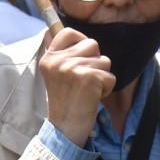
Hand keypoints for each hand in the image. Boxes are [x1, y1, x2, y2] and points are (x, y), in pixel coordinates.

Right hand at [38, 27, 113, 146]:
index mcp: (48, 58)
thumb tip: (52, 30)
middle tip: (82, 81)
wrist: (65, 128)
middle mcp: (58, 61)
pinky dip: (107, 88)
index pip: (68, 32)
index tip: (80, 58)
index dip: (81, 41)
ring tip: (87, 90)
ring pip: (104, 60)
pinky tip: (93, 97)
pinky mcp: (88, 78)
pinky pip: (110, 76)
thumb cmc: (65, 102)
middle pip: (92, 44)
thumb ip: (60, 54)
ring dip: (102, 76)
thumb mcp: (55, 74)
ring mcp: (72, 68)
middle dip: (95, 62)